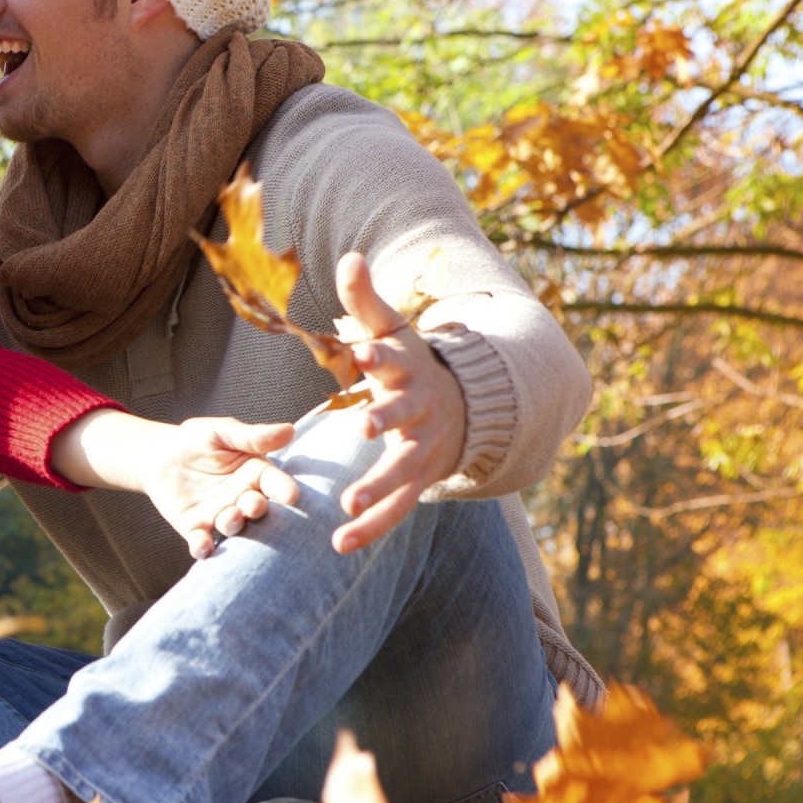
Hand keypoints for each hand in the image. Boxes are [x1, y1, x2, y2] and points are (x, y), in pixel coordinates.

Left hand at [137, 417, 300, 557]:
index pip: (276, 483)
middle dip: (257, 509)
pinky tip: (203, 546)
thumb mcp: (223, 432)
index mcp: (257, 475)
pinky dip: (203, 547)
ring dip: (233, 525)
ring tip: (230, 518)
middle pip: (257, 509)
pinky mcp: (197, 530)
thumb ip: (252, 436)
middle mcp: (244, 499)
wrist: (161, 455)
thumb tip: (289, 430)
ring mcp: (222, 517)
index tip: (291, 495)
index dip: (285, 490)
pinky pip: (203, 543)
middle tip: (254, 505)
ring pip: (233, 527)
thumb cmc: (198, 440)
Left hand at [332, 250, 466, 553]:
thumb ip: (365, 300)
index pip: (392, 360)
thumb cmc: (411, 365)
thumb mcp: (390, 330)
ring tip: (347, 506)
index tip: (362, 352)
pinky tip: (339, 546)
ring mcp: (421, 450)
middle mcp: (418, 412)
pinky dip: (371, 529)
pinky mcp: (418, 482)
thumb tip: (350, 257)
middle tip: (363, 427)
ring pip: (402, 472)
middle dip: (384, 419)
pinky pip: (395, 511)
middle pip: (401, 416)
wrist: (463, 408)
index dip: (378, 355)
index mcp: (408, 372)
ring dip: (377, 489)